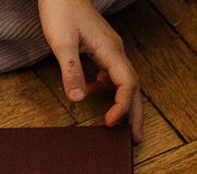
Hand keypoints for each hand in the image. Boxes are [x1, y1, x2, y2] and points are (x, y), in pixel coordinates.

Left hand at [38, 0, 141, 139]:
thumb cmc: (61, 11)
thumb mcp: (62, 42)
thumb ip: (71, 70)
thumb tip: (79, 99)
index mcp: (110, 50)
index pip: (126, 84)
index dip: (121, 107)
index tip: (109, 124)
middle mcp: (115, 51)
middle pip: (132, 87)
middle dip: (134, 114)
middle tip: (135, 139)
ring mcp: (110, 50)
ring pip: (124, 82)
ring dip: (124, 105)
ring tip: (120, 127)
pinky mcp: (101, 49)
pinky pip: (110, 74)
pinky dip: (106, 89)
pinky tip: (92, 95)